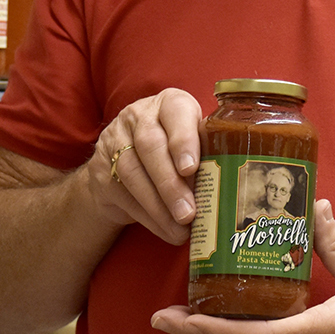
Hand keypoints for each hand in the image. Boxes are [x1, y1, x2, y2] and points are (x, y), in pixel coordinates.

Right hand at [88, 88, 203, 244]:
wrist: (122, 159)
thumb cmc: (173, 148)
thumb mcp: (191, 140)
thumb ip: (207, 153)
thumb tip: (232, 191)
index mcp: (169, 103)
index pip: (175, 113)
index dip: (183, 140)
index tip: (191, 169)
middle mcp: (139, 115)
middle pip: (150, 146)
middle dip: (170, 183)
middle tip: (189, 213)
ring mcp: (115, 140)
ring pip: (133, 172)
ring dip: (159, 206)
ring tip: (180, 228)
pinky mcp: (102, 169)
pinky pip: (123, 194)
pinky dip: (148, 217)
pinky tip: (166, 230)